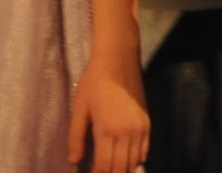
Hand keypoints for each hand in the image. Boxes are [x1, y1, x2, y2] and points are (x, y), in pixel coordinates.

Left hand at [66, 48, 148, 171]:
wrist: (118, 60)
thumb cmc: (93, 83)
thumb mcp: (79, 109)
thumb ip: (75, 137)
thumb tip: (74, 161)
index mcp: (107, 130)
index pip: (104, 167)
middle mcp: (127, 133)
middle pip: (120, 169)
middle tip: (98, 171)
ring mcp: (140, 129)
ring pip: (133, 164)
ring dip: (121, 169)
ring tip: (109, 167)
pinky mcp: (147, 124)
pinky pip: (144, 152)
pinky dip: (134, 161)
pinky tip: (123, 159)